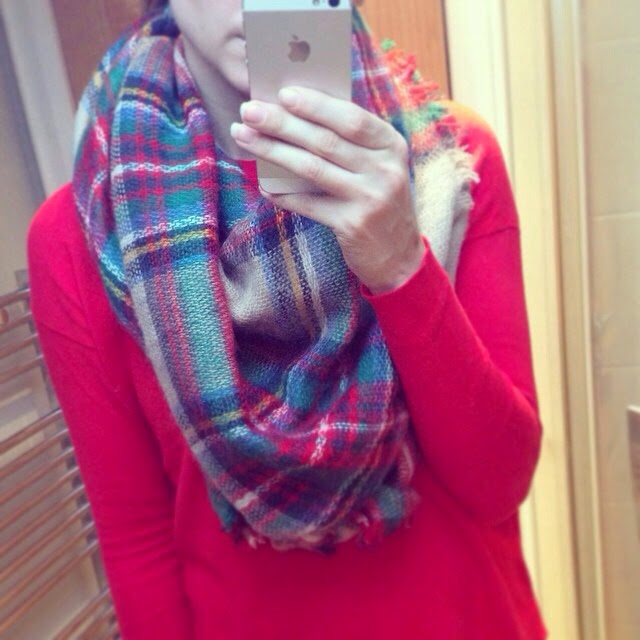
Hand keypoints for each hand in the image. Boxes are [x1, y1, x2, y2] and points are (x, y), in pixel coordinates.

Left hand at [229, 86, 424, 293]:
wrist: (398, 255)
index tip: (283, 93)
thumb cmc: (379, 201)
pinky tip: (264, 187)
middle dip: (282, 123)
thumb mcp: (378, 167)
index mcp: (391, 146)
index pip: (350, 118)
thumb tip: (296, 116)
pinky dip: (283, 194)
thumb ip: (351, 144)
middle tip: (250, 111)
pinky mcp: (353, 224)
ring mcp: (370, 198)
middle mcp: (383, 170)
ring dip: (273, 151)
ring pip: (312, 168)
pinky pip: (309, 204)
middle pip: (325, 140)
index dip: (315, 104)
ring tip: (245, 137)